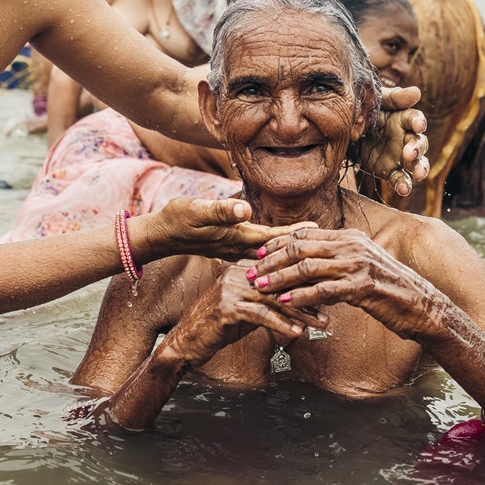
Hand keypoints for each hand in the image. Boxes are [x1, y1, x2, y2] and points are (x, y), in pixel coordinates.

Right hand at [136, 197, 316, 261]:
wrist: (160, 236)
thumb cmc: (178, 218)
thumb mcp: (197, 210)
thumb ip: (221, 211)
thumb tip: (244, 210)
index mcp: (237, 237)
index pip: (273, 237)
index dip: (295, 235)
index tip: (319, 234)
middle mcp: (239, 249)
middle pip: (276, 255)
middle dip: (298, 256)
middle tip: (324, 256)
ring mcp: (234, 255)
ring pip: (268, 265)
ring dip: (288, 269)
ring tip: (311, 274)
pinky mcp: (229, 256)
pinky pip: (256, 268)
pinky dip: (272, 271)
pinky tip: (281, 271)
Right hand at [161, 262, 326, 368]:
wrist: (187, 341)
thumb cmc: (219, 326)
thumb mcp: (248, 309)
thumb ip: (269, 301)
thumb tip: (300, 302)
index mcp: (243, 268)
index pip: (280, 269)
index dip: (305, 278)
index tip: (329, 286)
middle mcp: (237, 273)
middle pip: (281, 282)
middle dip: (308, 295)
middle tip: (332, 307)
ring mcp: (231, 288)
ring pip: (274, 299)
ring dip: (301, 313)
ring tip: (321, 322)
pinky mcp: (226, 307)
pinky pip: (260, 315)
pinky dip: (281, 324)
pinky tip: (297, 333)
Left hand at [249, 227, 446, 340]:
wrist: (421, 305)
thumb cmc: (388, 290)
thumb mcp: (361, 267)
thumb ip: (337, 261)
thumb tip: (309, 265)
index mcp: (349, 237)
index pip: (305, 234)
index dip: (278, 243)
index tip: (257, 252)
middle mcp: (352, 245)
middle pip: (301, 247)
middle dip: (271, 260)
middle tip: (250, 270)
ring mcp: (358, 264)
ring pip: (308, 267)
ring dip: (279, 278)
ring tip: (259, 287)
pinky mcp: (362, 286)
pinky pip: (324, 290)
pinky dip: (302, 296)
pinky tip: (285, 302)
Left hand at [358, 86, 430, 195]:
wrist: (342, 132)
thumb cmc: (362, 111)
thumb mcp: (374, 101)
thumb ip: (394, 98)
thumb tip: (417, 92)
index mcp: (402, 118)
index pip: (415, 119)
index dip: (418, 122)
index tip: (418, 126)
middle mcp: (405, 137)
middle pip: (419, 143)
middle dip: (418, 149)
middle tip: (410, 154)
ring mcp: (400, 156)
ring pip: (416, 163)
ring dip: (419, 168)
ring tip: (418, 175)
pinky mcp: (390, 171)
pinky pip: (400, 179)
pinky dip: (404, 185)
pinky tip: (404, 190)